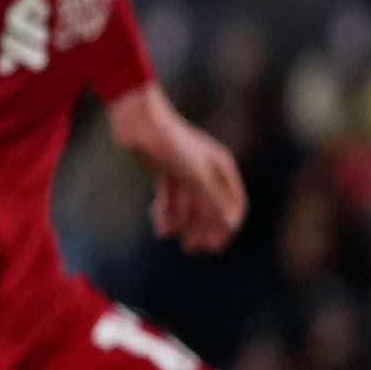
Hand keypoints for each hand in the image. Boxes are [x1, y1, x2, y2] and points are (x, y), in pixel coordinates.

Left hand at [107, 84, 245, 253]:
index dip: (226, 226)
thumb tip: (229, 225)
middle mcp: (206, 170)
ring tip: (165, 233)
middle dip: (201, 228)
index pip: (233, 203)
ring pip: (187, 204)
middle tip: (191, 249)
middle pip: (210, 207)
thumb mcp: (194, 174)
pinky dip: (164, 211)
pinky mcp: (164, 171)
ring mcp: (184, 171)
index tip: (215, 246)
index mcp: (221, 167)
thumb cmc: (170, 143)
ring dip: (179, 221)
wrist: (137, 120)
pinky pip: (169, 198)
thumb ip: (212, 200)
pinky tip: (157, 225)